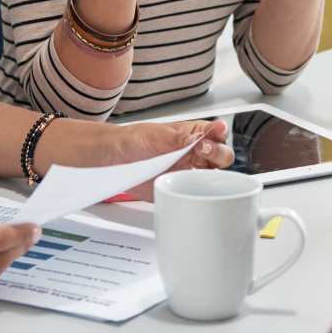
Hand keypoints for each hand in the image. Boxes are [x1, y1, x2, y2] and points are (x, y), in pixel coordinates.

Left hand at [109, 117, 233, 200]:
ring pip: (213, 177)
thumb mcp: (154, 135)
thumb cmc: (131, 141)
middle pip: (221, 156)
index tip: (215, 134)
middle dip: (218, 154)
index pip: (215, 133)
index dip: (219, 134)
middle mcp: (192, 154)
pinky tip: (192, 193)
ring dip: (212, 178)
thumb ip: (177, 138)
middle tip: (203, 151)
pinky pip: (195, 196)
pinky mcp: (178, 190)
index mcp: (190, 135)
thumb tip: (199, 137)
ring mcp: (187, 173)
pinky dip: (198, 198)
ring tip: (199, 173)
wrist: (110, 159)